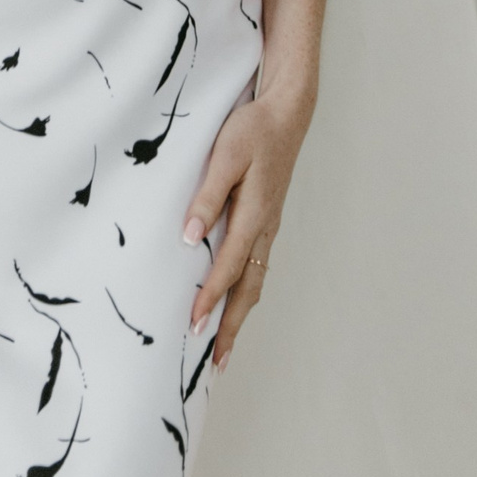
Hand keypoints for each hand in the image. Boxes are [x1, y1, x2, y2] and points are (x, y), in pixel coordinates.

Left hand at [182, 87, 311, 370]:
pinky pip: (257, 267)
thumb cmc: (253, 130)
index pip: (228, 268)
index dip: (210, 300)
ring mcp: (268, 226)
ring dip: (239, 315)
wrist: (286, 113)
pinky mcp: (266, 220)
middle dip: (230, 326)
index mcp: (253, 215)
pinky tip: (236, 301)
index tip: (192, 327)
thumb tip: (189, 237)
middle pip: (247, 289)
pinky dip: (246, 293)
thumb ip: (207, 196)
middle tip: (215, 363)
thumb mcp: (225, 155)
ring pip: (255, 282)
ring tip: (224, 346)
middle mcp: (264, 228)